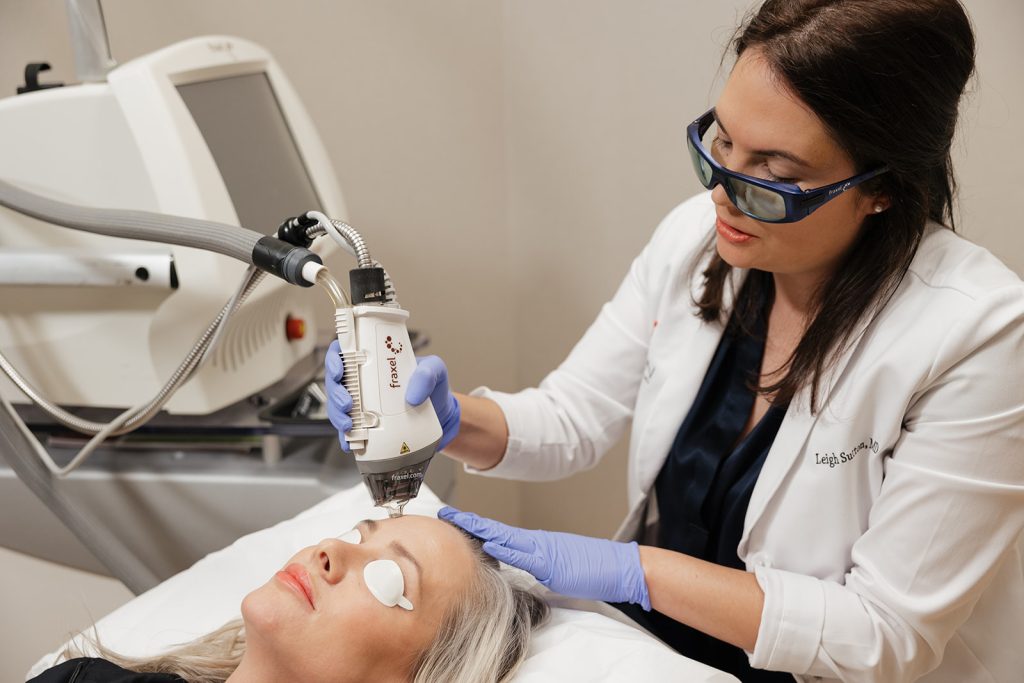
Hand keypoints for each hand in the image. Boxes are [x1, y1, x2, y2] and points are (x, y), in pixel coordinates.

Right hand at [324, 343, 460, 451]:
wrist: (439, 415)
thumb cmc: (433, 387)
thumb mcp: (435, 371)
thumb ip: (427, 374)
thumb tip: (413, 395)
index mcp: (374, 361)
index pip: (345, 353)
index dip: (335, 358)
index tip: (339, 368)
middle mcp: (364, 381)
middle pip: (336, 382)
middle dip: (335, 392)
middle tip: (347, 402)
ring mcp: (363, 404)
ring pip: (337, 407)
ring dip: (337, 415)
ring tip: (349, 424)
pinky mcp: (366, 425)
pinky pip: (349, 431)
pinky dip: (346, 437)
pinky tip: (350, 442)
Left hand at [439, 506, 649, 609]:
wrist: (618, 567)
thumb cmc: (591, 569)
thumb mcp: (554, 569)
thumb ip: (532, 567)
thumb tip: (512, 573)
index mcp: (534, 544)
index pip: (497, 533)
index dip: (474, 526)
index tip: (454, 520)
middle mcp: (535, 542)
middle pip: (494, 529)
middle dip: (468, 522)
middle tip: (445, 514)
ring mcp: (542, 550)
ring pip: (504, 537)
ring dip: (479, 529)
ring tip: (457, 522)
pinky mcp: (551, 563)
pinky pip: (523, 555)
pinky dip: (504, 549)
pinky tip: (488, 544)